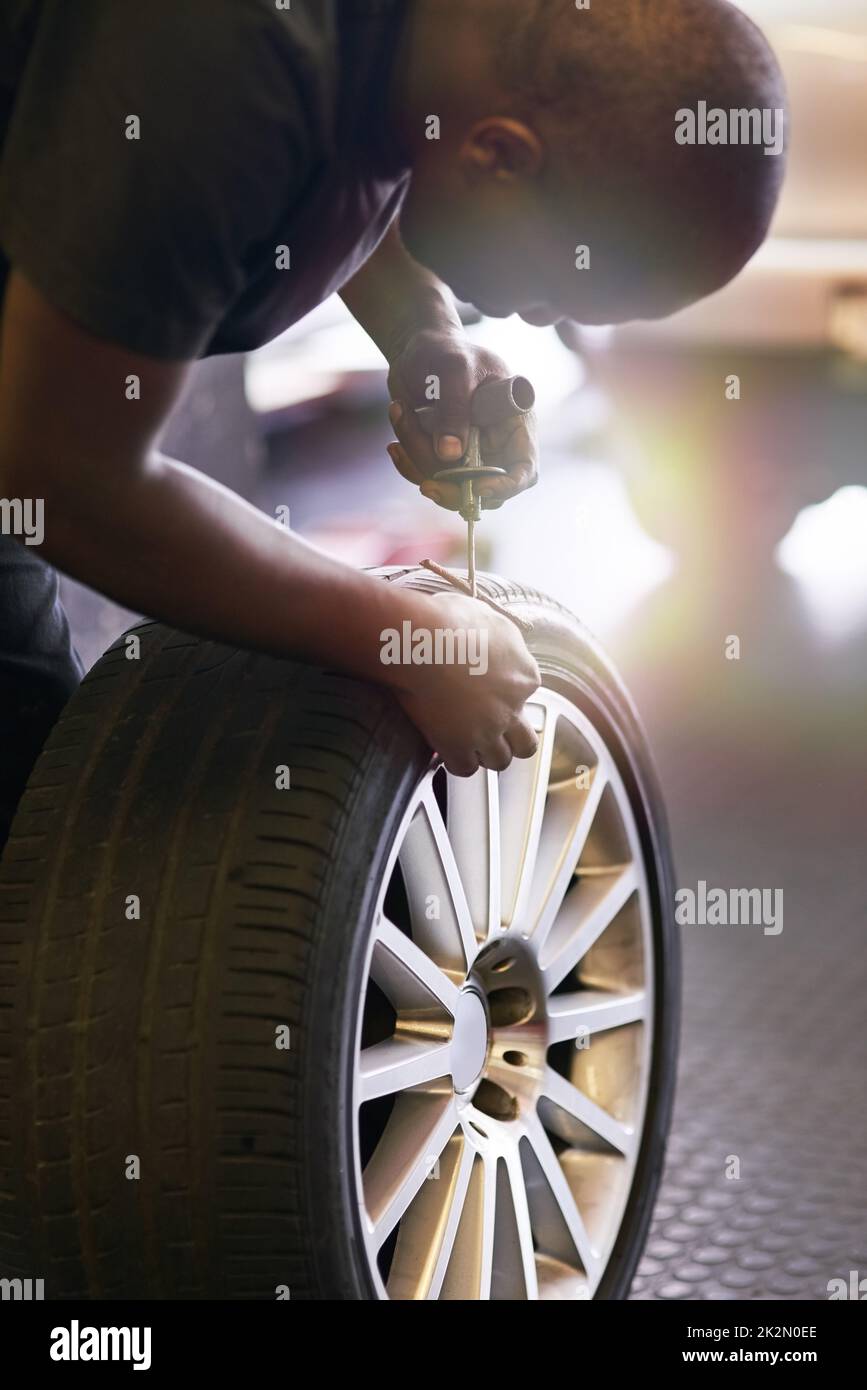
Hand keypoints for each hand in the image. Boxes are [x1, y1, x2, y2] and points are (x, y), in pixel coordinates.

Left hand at [386, 329, 538, 512]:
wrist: (417, 351)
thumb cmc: (446, 349)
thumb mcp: (454, 369)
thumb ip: (455, 408)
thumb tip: (450, 455)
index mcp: (514, 423)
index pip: (524, 469)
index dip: (507, 485)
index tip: (479, 487)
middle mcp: (495, 445)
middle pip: (484, 491)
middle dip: (452, 488)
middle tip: (426, 486)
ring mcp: (468, 455)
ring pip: (449, 485)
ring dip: (418, 458)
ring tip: (400, 413)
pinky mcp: (442, 459)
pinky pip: (426, 477)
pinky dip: (407, 463)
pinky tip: (395, 443)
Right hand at [390, 592, 540, 776]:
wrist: (422, 642)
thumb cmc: (448, 621)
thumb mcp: (487, 615)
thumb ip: (498, 636)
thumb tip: (492, 636)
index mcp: (524, 674)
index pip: (528, 693)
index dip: (509, 694)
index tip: (491, 690)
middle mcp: (512, 707)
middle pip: (526, 742)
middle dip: (512, 740)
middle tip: (494, 731)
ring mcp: (488, 730)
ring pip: (501, 761)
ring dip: (487, 754)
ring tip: (470, 743)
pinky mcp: (459, 746)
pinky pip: (465, 769)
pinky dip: (457, 762)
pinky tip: (446, 750)